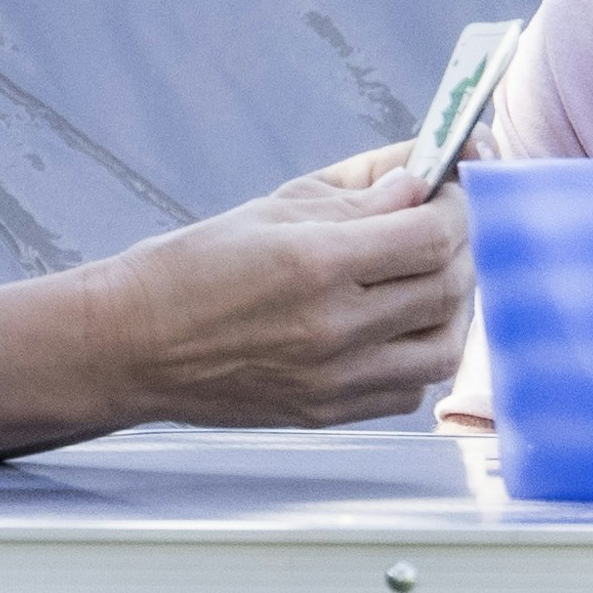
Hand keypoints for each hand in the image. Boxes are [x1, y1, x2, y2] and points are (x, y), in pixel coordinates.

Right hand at [0, 141, 470, 448]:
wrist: (131, 345)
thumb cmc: (194, 266)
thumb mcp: (276, 206)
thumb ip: (360, 191)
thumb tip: (426, 178)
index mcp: (315, 263)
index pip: (433, 235)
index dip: (459, 204)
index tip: (453, 187)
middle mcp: (332, 328)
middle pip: (449, 286)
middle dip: (461, 245)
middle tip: (445, 223)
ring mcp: (335, 380)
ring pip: (445, 346)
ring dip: (451, 305)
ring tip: (425, 276)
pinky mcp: (330, 414)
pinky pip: (412, 388)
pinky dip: (420, 352)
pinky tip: (396, 325)